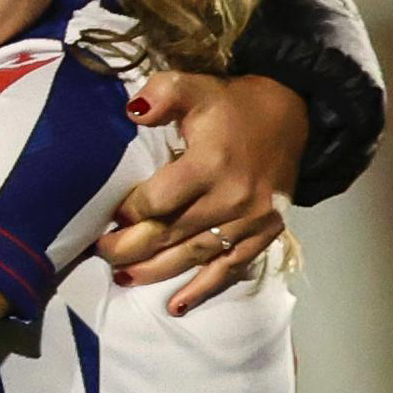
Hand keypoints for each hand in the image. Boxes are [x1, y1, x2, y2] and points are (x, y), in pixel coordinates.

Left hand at [96, 72, 304, 314]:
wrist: (290, 115)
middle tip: (102, 255)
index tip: (107, 217)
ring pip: (196, 256)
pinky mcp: (265, 233)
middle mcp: (232, 197)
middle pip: (172, 233)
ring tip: (124, 278)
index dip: (129, 212)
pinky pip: (231, 269)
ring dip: (157, 272)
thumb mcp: (193, 87)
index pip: (159, 200)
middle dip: (132, 248)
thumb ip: (161, 94)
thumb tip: (132, 112)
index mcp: (211, 163)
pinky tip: (176, 306)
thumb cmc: (230, 105)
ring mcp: (252, 220)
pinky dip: (203, 290)